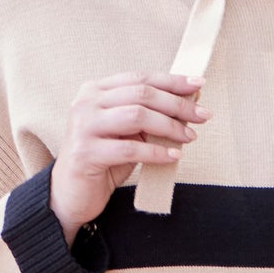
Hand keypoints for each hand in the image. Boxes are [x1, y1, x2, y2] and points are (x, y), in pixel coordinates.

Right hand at [50, 72, 210, 240]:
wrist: (70, 194)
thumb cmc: (103, 160)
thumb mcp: (126, 132)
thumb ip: (148, 116)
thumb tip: (188, 103)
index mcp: (94, 91)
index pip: (140, 78)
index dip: (172, 81)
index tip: (199, 85)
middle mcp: (85, 103)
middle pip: (141, 94)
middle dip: (177, 104)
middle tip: (202, 115)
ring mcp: (83, 127)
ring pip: (136, 116)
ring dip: (169, 126)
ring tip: (189, 136)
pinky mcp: (85, 153)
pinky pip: (130, 149)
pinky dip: (156, 152)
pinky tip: (173, 156)